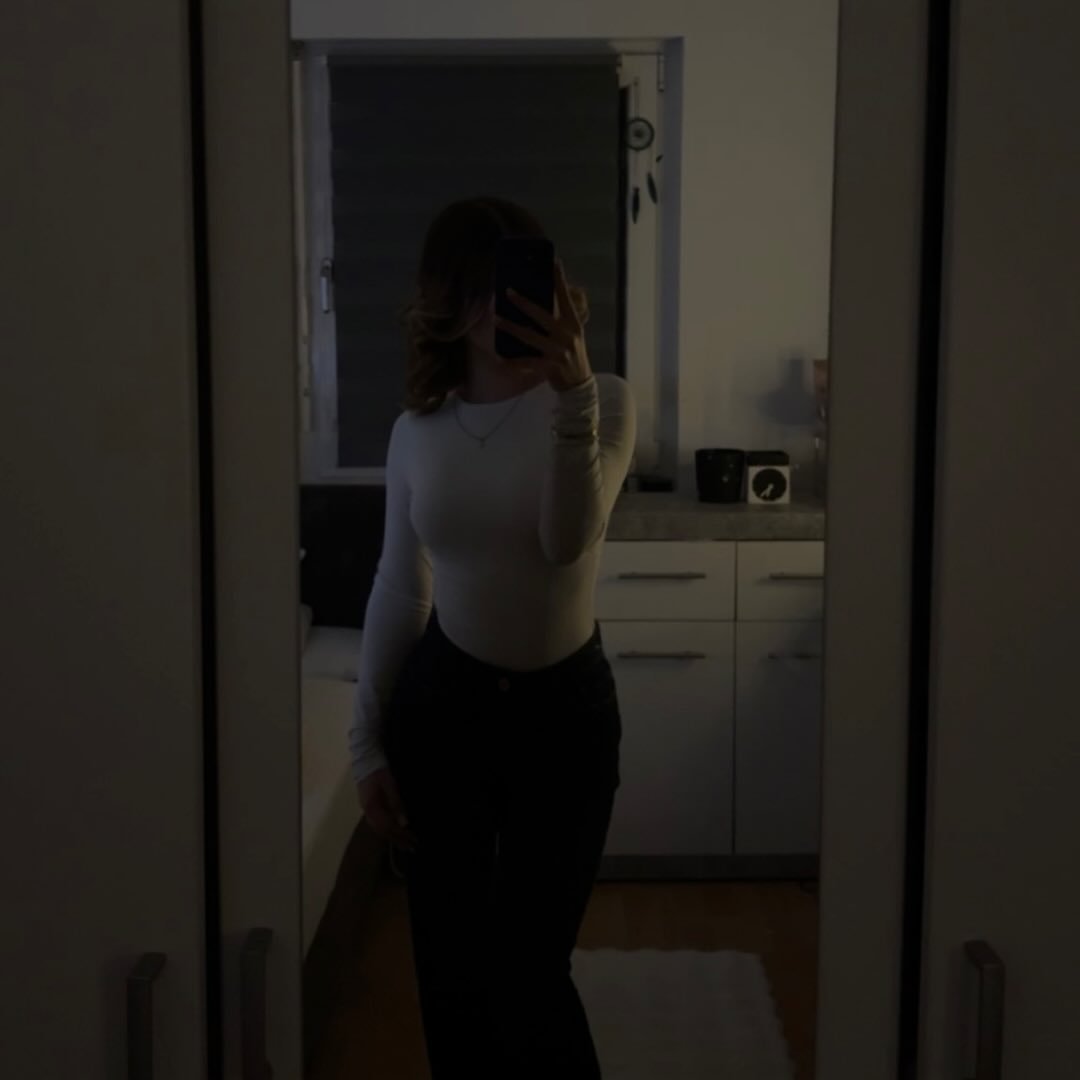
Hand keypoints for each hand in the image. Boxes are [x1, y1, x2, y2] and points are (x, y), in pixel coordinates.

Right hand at [357, 766, 416, 851]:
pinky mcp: (368, 806)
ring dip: (392, 837)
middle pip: (382, 831)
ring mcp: (366, 809)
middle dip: (397, 840)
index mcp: (371, 807)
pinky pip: (377, 823)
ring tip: (404, 843)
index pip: (388, 826)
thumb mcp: (390, 785)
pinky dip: (386, 830)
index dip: (401, 835)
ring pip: (378, 829)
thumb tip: (403, 823)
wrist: (365, 759)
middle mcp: (367, 812)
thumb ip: (396, 804)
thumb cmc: (379, 771)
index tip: (413, 840)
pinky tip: (393, 832)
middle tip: (412, 847)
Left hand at [494, 259, 592, 391]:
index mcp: (573, 324)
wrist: (579, 384)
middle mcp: (567, 334)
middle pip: (542, 315)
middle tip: (508, 291)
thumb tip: (549, 298)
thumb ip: (562, 318)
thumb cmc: (573, 355)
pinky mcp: (550, 366)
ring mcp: (558, 351)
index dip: (560, 280)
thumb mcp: (573, 334)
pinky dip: (514, 361)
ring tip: (496, 319)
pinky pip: (528, 361)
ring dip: (511, 327)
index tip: (554, 262)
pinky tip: (502, 358)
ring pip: (530, 336)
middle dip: (524, 303)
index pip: (566, 298)